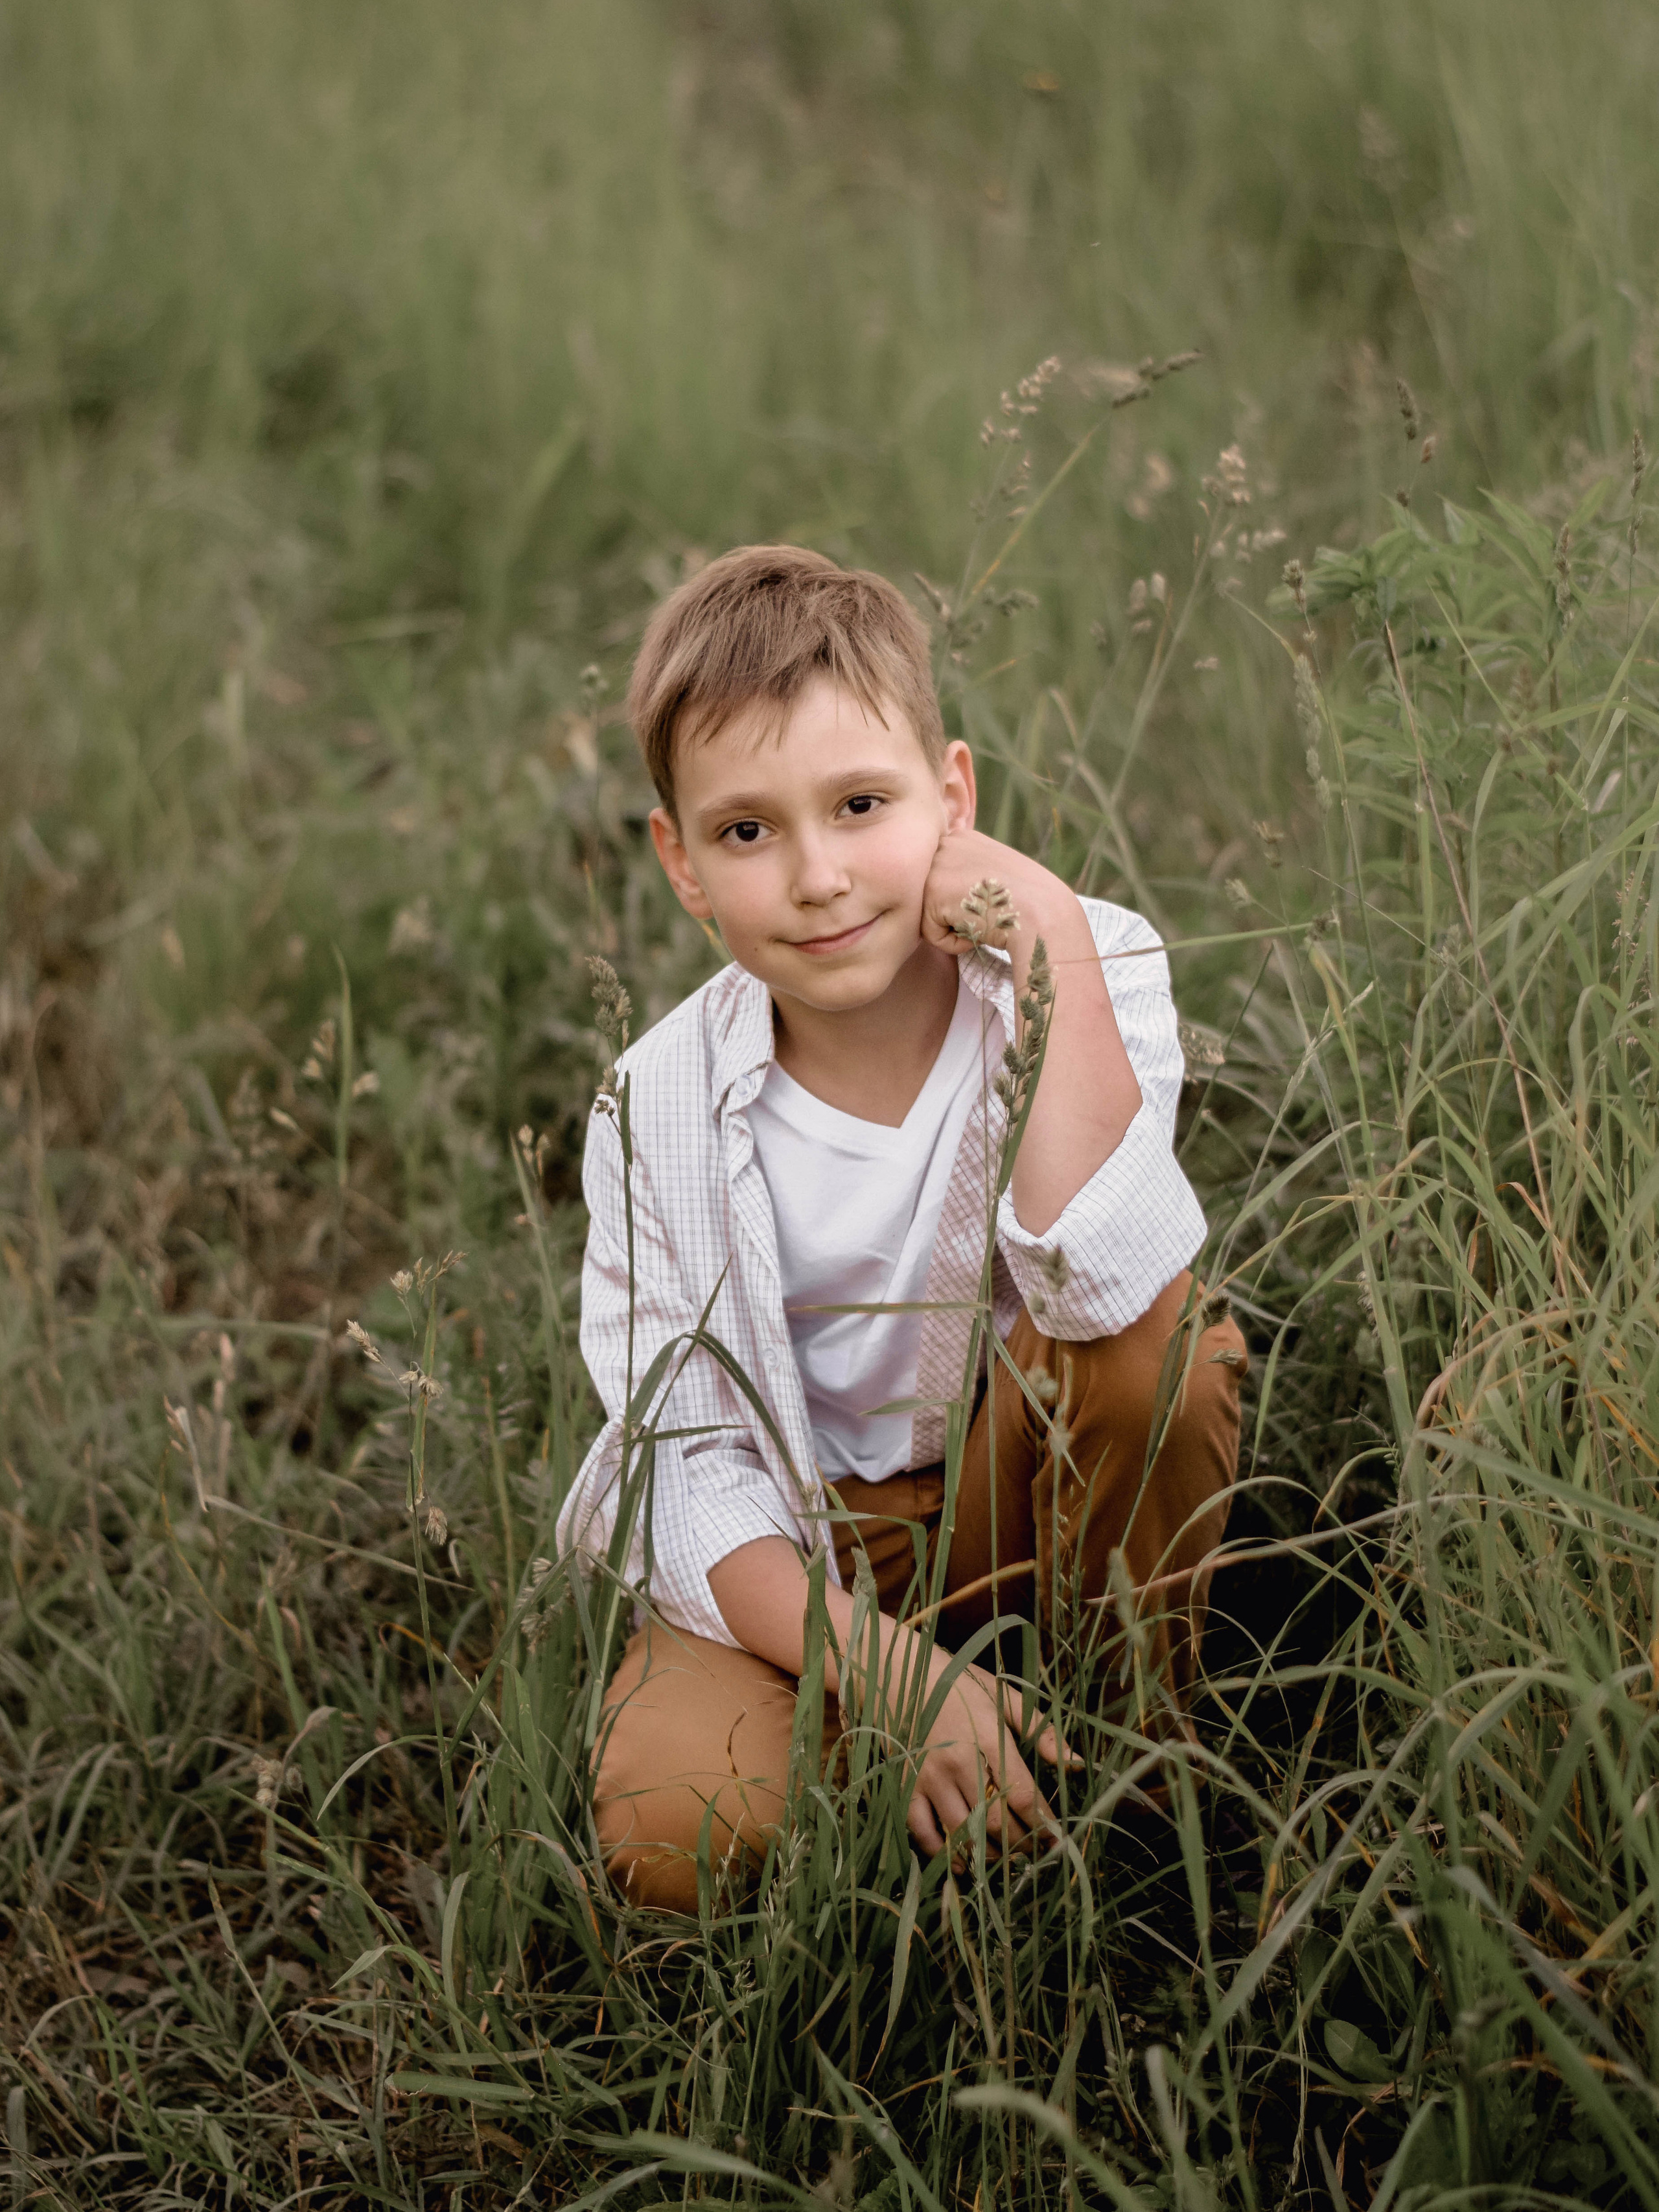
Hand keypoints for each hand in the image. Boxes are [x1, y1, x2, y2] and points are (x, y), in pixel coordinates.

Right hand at [906, 1655, 1071, 1859]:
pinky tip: (962, 1863)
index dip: (1042, 1823)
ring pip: (963, 1833)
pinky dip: (943, 1855)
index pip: (1022, 1794)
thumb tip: (1076, 1763)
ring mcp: (928, 1777)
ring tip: (1005, 1857)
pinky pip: (923, 1832)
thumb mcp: (1005, 1697)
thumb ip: (1042, 1732)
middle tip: (1034, 1850)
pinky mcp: (905, 1787)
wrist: (900, 1674)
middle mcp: (958, 1761)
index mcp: (987, 1737)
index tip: (1056, 1837)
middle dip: (1020, 1843)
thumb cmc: (959, 1685)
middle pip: (995, 1821)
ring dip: (988, 1854)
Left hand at [920, 827, 1056, 958]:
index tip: (992, 901)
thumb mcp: (998, 871)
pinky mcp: (931, 893)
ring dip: (956, 928)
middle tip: (989, 911)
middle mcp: (945, 845)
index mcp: (962, 838)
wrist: (1043, 914)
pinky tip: (979, 931)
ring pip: (930, 915)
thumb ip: (970, 871)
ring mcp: (936, 866)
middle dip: (957, 913)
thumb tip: (951, 889)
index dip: (965, 900)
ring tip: (985, 920)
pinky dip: (953, 943)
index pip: (944, 880)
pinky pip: (930, 934)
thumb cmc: (1029, 900)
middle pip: (933, 897)